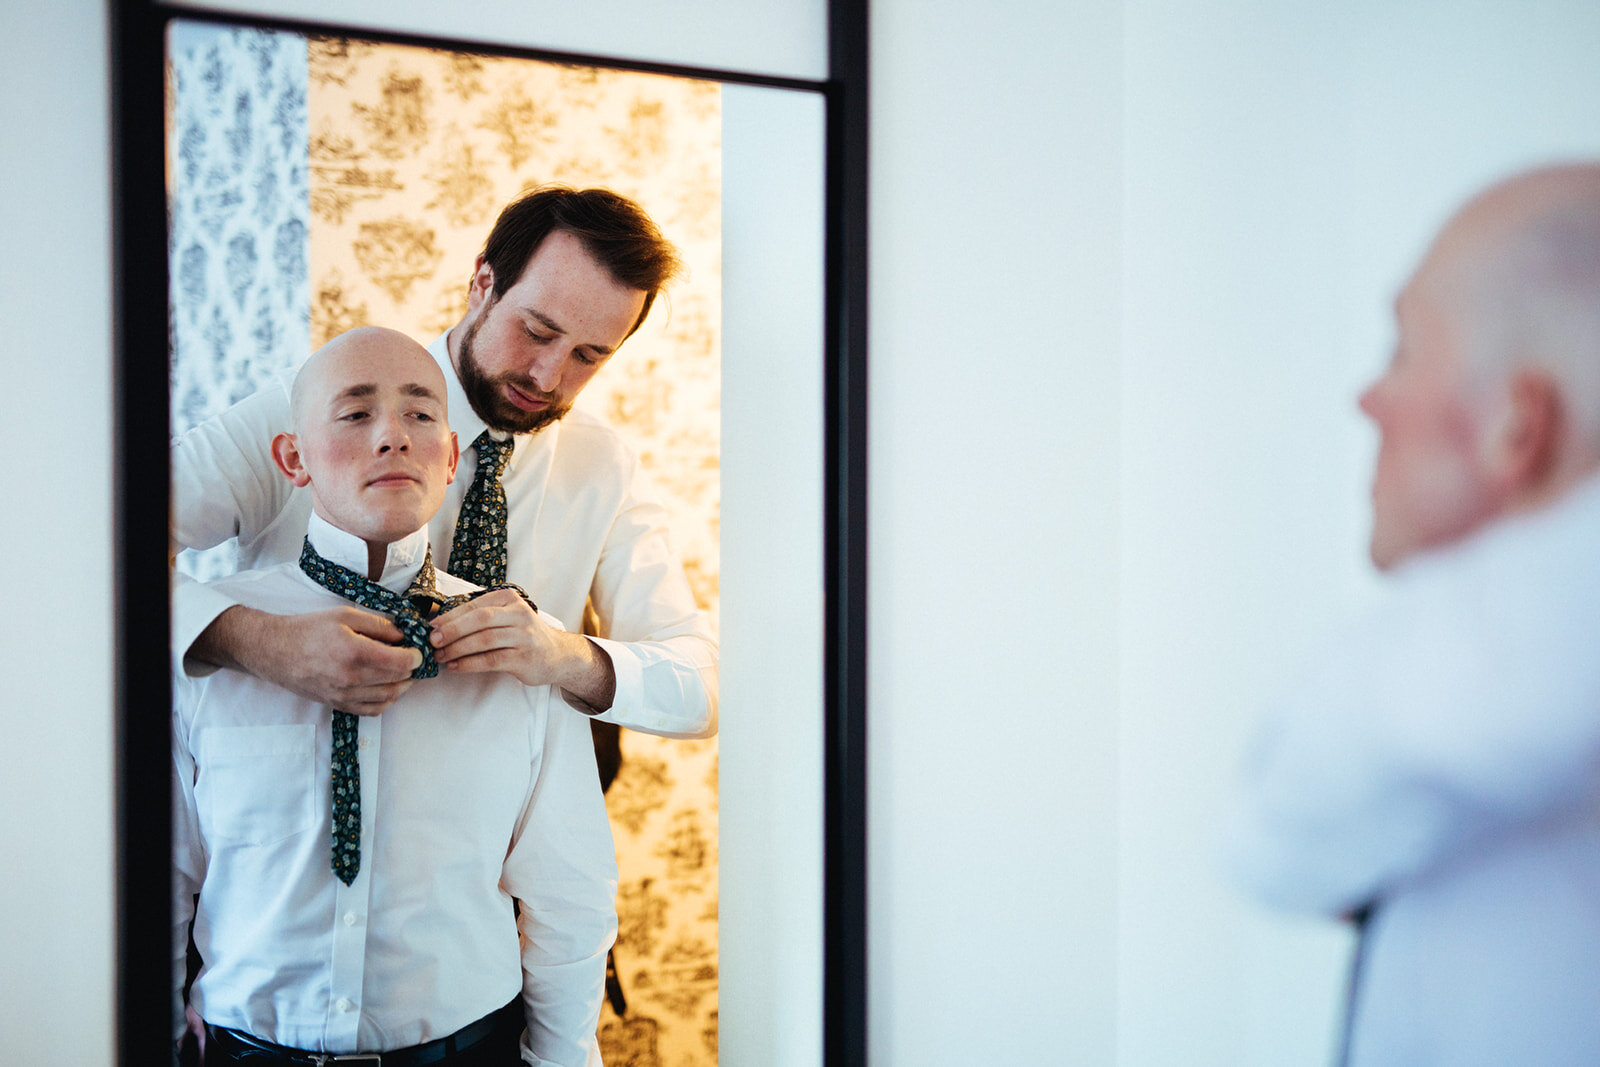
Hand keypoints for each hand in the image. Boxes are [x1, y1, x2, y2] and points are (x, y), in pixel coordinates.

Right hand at [195, 605, 422, 714]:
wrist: (275, 651)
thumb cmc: (308, 629)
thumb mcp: (344, 616)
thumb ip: (378, 625)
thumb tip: (403, 634)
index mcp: (354, 652)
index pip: (400, 662)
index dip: (416, 656)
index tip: (417, 649)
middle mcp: (350, 678)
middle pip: (398, 680)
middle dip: (412, 669)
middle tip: (413, 658)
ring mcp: (343, 695)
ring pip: (389, 697)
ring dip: (403, 685)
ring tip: (403, 672)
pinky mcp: (338, 704)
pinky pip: (372, 710)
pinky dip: (387, 700)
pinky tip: (388, 687)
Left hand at [429, 589, 616, 708]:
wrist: (557, 654)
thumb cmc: (522, 635)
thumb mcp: (505, 616)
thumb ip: (479, 616)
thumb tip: (439, 624)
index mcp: (509, 599)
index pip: (475, 606)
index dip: (450, 617)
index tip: (431, 627)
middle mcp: (519, 614)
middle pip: (479, 620)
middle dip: (452, 630)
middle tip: (432, 641)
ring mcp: (524, 636)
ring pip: (484, 640)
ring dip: (458, 649)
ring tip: (441, 656)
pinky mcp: (524, 658)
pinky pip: (491, 660)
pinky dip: (470, 664)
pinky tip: (456, 667)